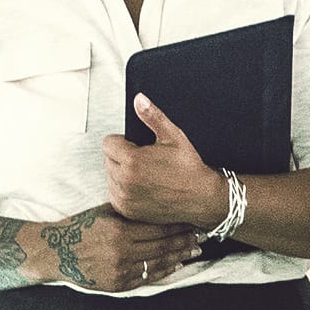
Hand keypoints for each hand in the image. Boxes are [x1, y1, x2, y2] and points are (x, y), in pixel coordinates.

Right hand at [33, 206, 202, 291]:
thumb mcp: (104, 212)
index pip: (158, 228)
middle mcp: (122, 252)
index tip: (192, 220)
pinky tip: (176, 265)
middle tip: (202, 236)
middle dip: (185, 241)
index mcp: (120, 231)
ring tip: (195, 251)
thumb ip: (130, 210)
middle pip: (163, 246)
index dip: (178, 225)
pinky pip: (147, 277)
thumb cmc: (81, 226)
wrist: (57, 251)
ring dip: (180, 257)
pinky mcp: (118, 284)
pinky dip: (164, 271)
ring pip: (158, 262)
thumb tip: (157, 202)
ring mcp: (120, 270)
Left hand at [102, 94, 228, 224]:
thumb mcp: (173, 137)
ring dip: (121, 173)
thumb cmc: (189, 168)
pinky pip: (114, 194)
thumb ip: (152, 117)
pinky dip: (123, 190)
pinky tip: (142, 187)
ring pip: (110, 177)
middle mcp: (124, 181)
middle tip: (144, 160)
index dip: (122, 142)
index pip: (108, 143)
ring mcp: (124, 198)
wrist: (201, 198)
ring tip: (144, 174)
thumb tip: (139, 99)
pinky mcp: (127, 210)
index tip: (136, 146)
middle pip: (108, 160)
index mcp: (132, 161)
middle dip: (122, 157)